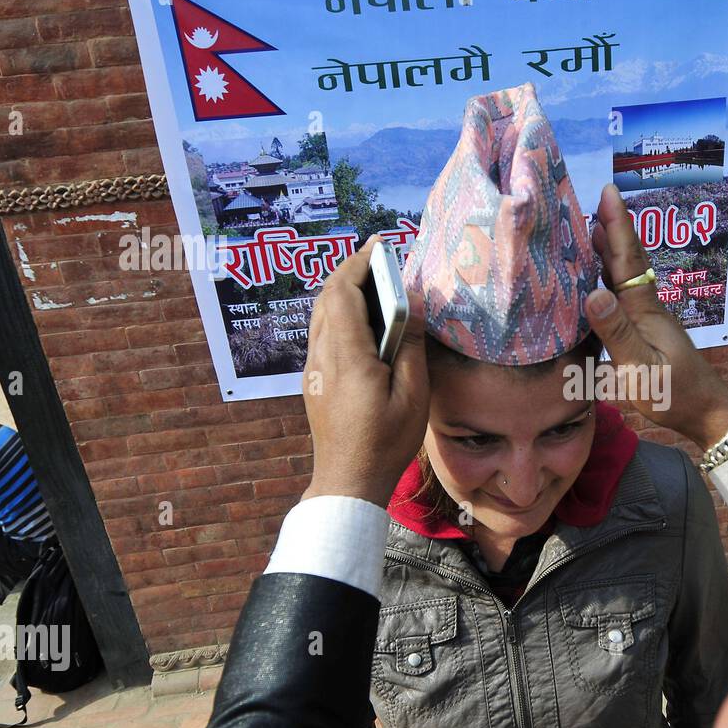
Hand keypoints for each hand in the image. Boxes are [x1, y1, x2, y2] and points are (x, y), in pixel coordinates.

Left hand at [301, 235, 428, 506]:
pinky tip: (361, 319)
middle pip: (327, 297)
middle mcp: (323, 356)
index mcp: (347, 356)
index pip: (344, 293)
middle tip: (379, 259)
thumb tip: (412, 304)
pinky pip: (322, 332)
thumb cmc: (386, 442)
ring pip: (321, 314)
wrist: (348, 481)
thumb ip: (410, 347)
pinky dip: (339, 312)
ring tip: (373, 282)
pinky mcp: (314, 380)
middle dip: (351, 270)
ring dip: (343, 290)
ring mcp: (314, 368)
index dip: (360, 264)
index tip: (380, 246)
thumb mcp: (412, 396)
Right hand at [584, 183, 727, 451]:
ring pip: (626, 275)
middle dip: (612, 228)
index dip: (617, 225)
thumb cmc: (673, 393)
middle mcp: (646, 307)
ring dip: (610, 251)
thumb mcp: (641, 367)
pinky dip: (610, 277)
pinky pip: (623, 295)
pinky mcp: (646, 333)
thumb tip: (593, 293)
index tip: (608, 191)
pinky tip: (601, 279)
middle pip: (628, 260)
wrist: (705, 412)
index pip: (627, 260)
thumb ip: (617, 333)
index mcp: (644, 310)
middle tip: (595, 199)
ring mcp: (647, 319)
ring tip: (593, 229)